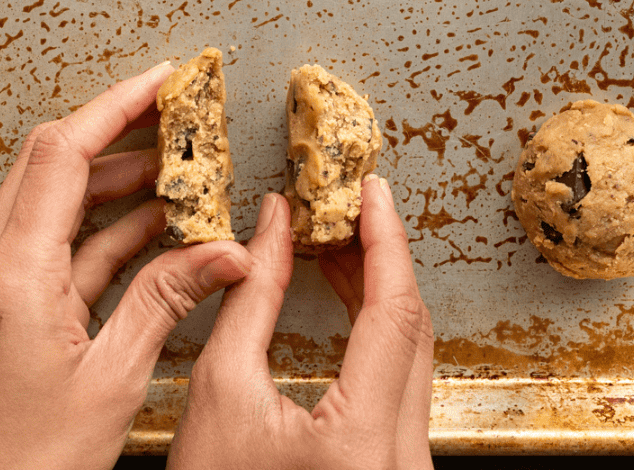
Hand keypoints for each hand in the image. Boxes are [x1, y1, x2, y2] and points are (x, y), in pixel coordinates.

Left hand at [0, 62, 252, 469]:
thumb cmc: (29, 463)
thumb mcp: (114, 379)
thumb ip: (168, 300)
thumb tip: (227, 251)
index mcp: (15, 274)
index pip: (64, 154)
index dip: (115, 106)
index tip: (160, 79)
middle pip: (54, 161)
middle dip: (117, 128)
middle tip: (173, 114)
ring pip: (56, 198)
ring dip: (115, 178)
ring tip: (175, 169)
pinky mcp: (1, 301)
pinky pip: (55, 241)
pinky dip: (103, 225)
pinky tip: (151, 223)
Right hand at [167, 175, 433, 469]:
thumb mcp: (220, 391)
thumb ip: (252, 296)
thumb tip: (274, 224)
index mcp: (363, 446)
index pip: (394, 312)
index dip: (384, 238)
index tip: (372, 191)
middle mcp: (403, 464)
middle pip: (412, 330)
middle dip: (378, 257)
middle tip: (344, 208)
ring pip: (412, 355)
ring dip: (377, 291)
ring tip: (336, 243)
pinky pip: (402, 382)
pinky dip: (376, 330)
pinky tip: (346, 298)